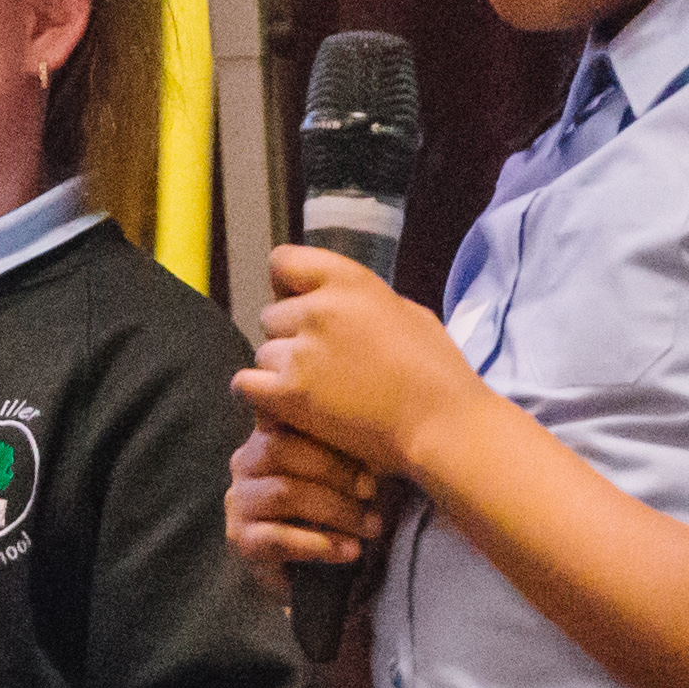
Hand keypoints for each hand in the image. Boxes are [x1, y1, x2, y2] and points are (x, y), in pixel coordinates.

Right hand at [229, 420, 389, 581]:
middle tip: (372, 491)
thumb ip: (348, 441)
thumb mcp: (346, 470)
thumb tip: (382, 415)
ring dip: (335, 510)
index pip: (287, 415)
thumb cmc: (338, 508)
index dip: (328, 431)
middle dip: (334, 470)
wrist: (317, 573)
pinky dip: (319, 544)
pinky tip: (350, 551)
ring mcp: (240, 502)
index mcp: (269, 434)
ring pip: (283, 493)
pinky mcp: (242, 541)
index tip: (373, 452)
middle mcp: (246, 462)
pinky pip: (277, 538)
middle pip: (280, 449)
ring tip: (370, 527)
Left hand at [230, 243, 486, 487]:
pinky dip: (260, 397)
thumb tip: (339, 303)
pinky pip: (245, 384)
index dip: (287, 287)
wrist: (442, 425)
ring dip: (279, 372)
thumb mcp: (407, 312)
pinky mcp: (288, 393)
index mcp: (350, 280)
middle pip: (272, 316)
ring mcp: (301, 350)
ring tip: (316, 395)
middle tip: (319, 366)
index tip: (298, 306)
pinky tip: (283, 408)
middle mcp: (319, 308)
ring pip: (263, 353)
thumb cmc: (437, 373)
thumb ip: (363, 302)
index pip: (283, 262)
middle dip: (289, 338)